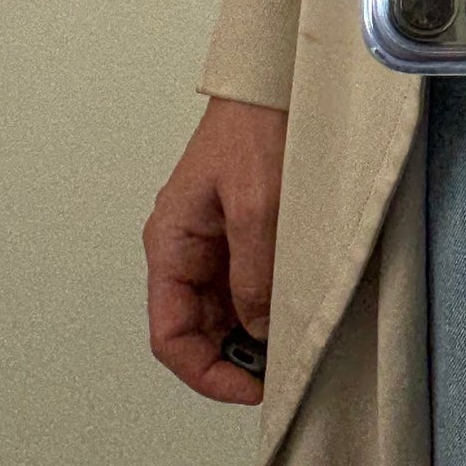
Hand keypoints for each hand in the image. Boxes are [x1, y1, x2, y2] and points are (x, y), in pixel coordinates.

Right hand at [143, 96, 287, 402]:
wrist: (278, 78)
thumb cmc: (257, 128)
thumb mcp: (256, 206)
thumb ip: (253, 273)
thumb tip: (257, 330)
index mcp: (171, 241)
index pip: (170, 333)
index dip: (206, 371)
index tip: (251, 387)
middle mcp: (186, 244)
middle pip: (198, 325)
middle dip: (234, 354)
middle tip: (281, 369)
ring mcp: (215, 236)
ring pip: (225, 306)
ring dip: (254, 329)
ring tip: (292, 340)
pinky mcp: (243, 224)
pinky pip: (248, 279)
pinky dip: (268, 300)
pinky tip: (296, 304)